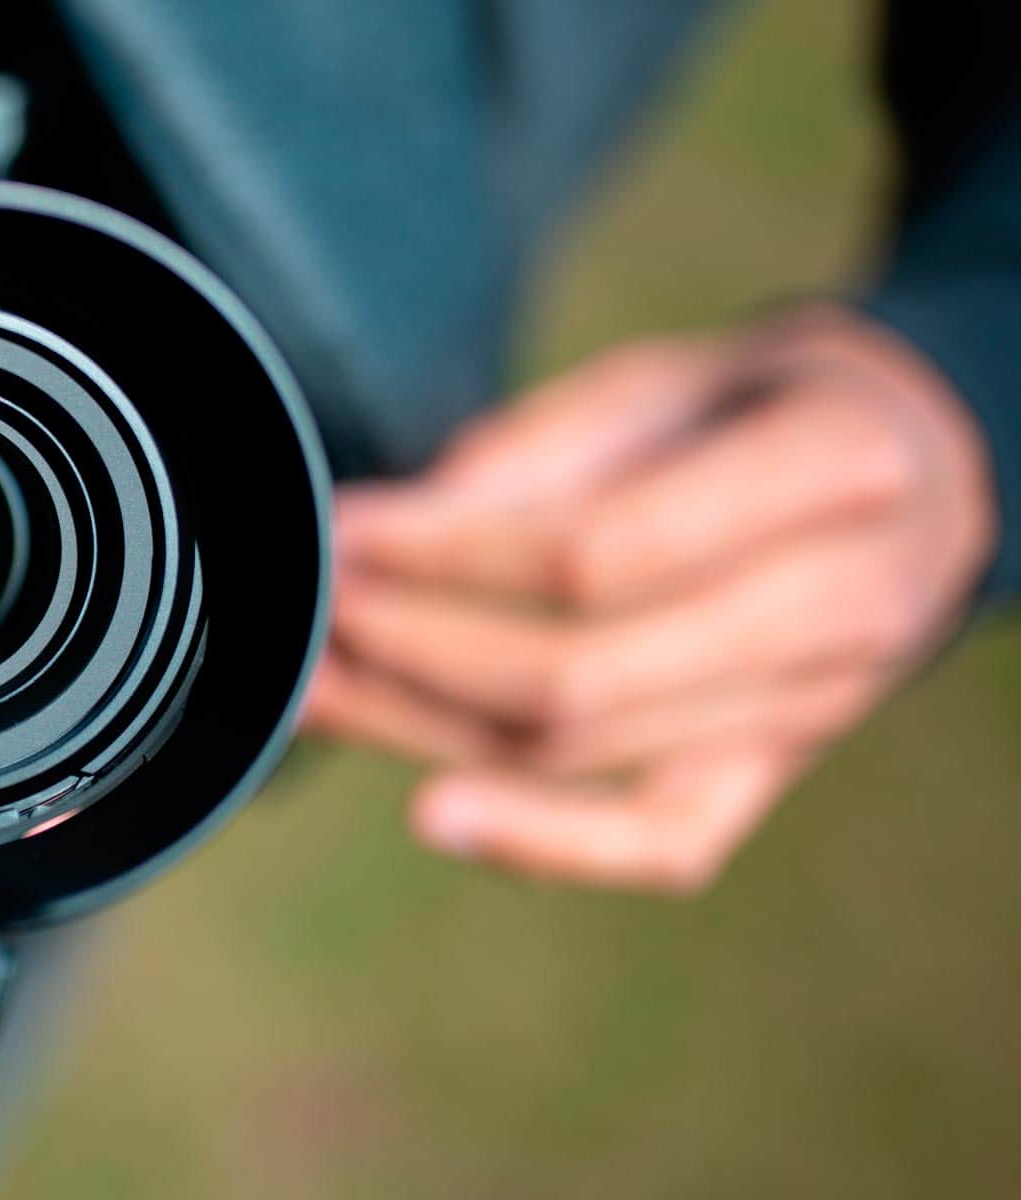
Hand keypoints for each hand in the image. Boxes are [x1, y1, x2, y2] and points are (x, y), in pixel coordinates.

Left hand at [305, 310, 995, 891]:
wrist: (917, 475)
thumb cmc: (765, 406)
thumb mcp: (665, 378)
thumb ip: (537, 451)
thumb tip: (392, 529)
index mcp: (830, 472)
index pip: (596, 552)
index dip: (447, 554)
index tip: (343, 531)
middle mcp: (837, 609)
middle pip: (577, 676)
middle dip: (412, 650)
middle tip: (310, 614)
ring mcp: (810, 709)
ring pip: (585, 754)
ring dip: (424, 728)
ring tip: (314, 688)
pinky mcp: (774, 768)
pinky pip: (663, 843)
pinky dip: (546, 844)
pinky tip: (433, 814)